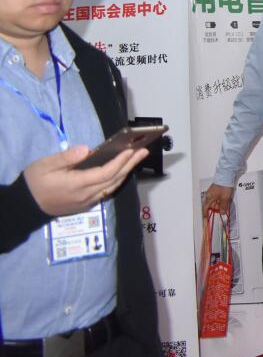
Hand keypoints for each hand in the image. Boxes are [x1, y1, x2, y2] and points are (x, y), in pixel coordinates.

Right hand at [24, 145, 146, 217]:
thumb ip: (66, 157)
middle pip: (113, 179)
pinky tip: (121, 171)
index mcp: (76, 184)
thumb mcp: (45, 166)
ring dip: (126, 172)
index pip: (105, 173)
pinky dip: (116, 180)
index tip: (131, 150)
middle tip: (143, 151)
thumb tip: (86, 149)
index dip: (120, 162)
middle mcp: (85, 195)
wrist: (26, 206)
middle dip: (130, 165)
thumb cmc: (34, 182)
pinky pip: (106, 192)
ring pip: (112, 186)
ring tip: (136, 158)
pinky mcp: (84, 205)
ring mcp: (86, 202)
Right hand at [203, 183, 234, 218]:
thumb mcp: (225, 197)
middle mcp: (209, 195)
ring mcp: (212, 192)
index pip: (205, 208)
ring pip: (214, 201)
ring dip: (219, 204)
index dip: (205, 214)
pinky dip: (220, 200)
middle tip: (221, 211)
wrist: (226, 175)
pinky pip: (217, 197)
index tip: (205, 219)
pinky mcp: (216, 189)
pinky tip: (225, 200)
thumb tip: (222, 212)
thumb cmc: (224, 185)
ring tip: (225, 205)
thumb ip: (223, 206)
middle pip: (210, 205)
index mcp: (209, 198)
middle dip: (215, 209)